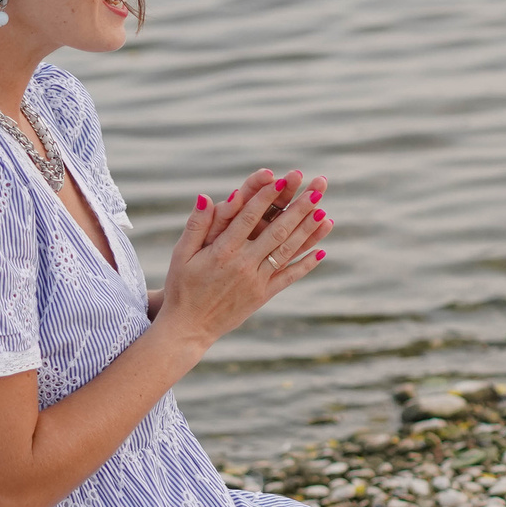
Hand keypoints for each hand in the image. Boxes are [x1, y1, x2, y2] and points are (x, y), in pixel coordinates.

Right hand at [159, 174, 329, 348]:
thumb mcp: (181, 254)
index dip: (265, 198)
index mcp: (221, 251)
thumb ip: (196, 225)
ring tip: (324, 213)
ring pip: (286, 251)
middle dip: (297, 209)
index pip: (247, 218)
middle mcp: (242, 264)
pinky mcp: (264, 295)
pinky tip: (321, 250)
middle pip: (275, 231)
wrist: (189, 327)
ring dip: (307, 232)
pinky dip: (305, 264)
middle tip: (315, 190)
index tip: (280, 180)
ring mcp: (256, 280)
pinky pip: (288, 277)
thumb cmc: (182, 286)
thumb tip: (205, 195)